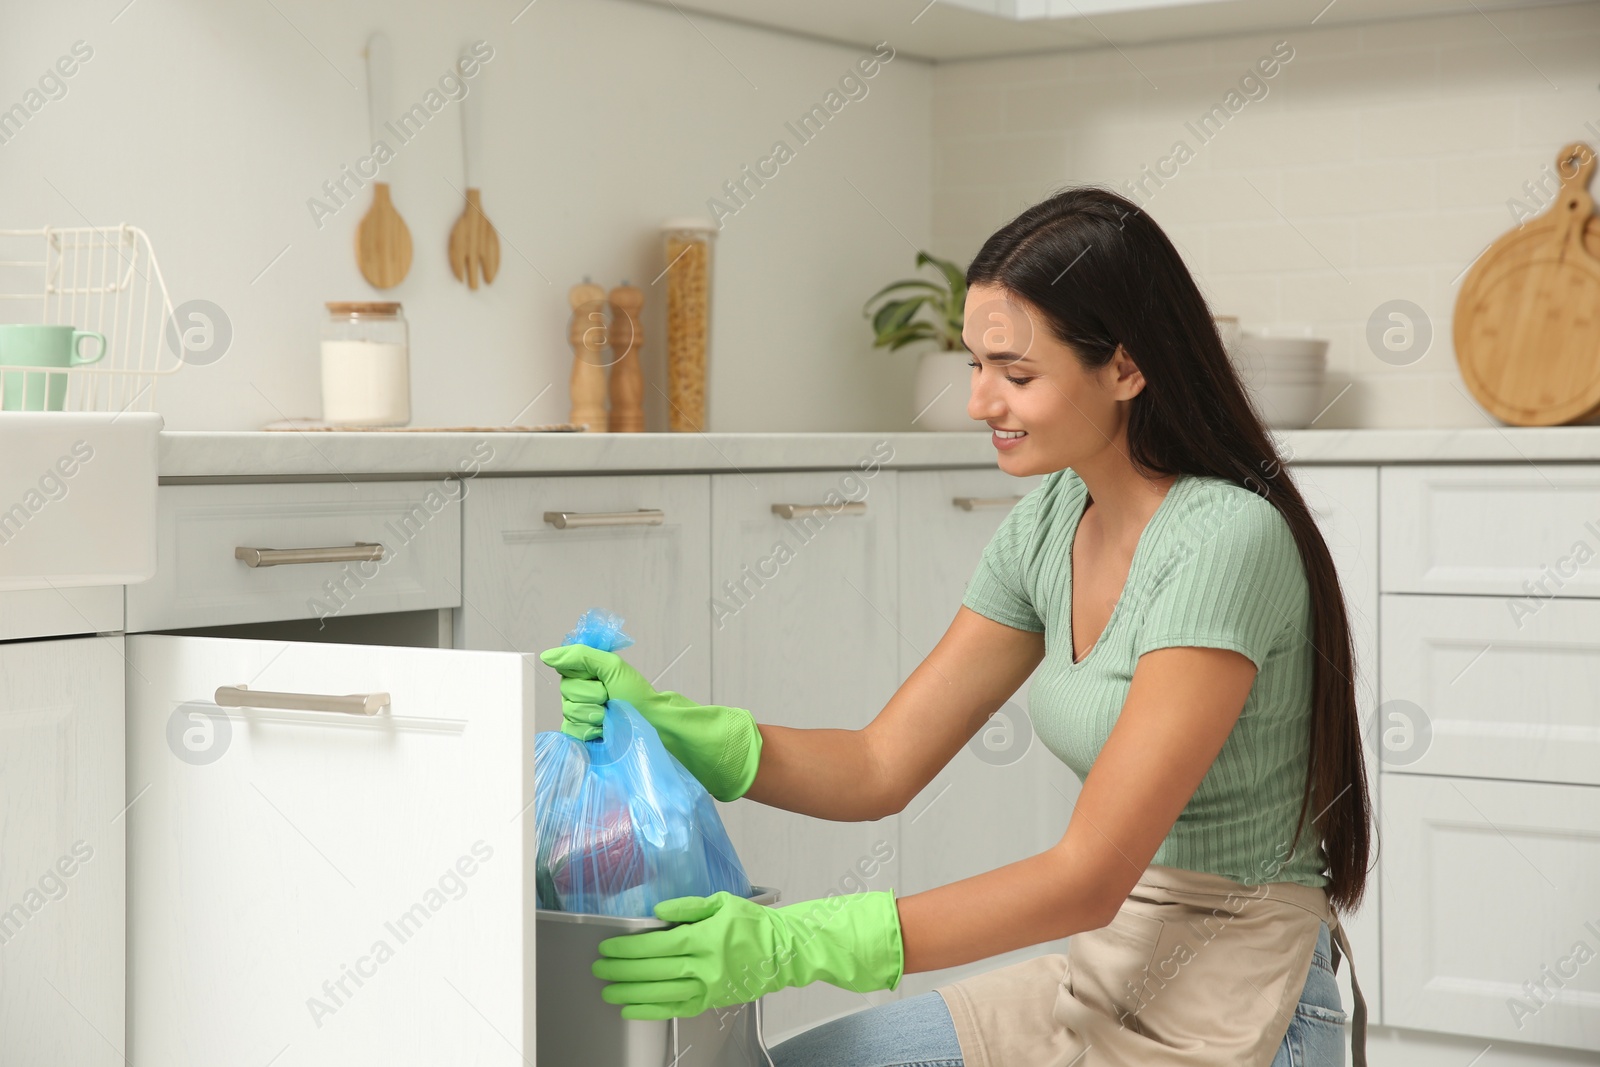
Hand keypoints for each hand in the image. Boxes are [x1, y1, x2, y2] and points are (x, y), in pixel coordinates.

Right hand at [538, 645, 763, 802]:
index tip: (601, 680)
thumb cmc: (637, 697)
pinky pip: (571, 732)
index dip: (582, 676)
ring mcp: (580, 717)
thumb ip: (580, 655)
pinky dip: (588, 731)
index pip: (565, 671)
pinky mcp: (582, 739)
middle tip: (610, 700)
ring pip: (568, 712)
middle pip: (566, 692)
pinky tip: (603, 731)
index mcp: (587, 676)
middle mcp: (581, 695)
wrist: (652, 726)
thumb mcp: (612, 668)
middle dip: (591, 695)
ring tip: (610, 717)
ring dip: (592, 714)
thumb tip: (547, 655)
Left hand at [591, 890, 904, 1019]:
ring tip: (608, 990)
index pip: (656, 945)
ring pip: (661, 993)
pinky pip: (676, 1008)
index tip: (608, 947)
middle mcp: (705, 965)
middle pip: (653, 970)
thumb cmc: (753, 923)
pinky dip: (652, 1010)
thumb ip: (687, 908)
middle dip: (622, 970)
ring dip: (630, 992)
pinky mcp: (712, 1000)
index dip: (628, 948)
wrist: (784, 951)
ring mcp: (708, 986)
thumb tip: (657, 913)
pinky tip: (633, 1008)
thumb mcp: (722, 902)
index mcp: (705, 937)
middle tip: (599, 968)